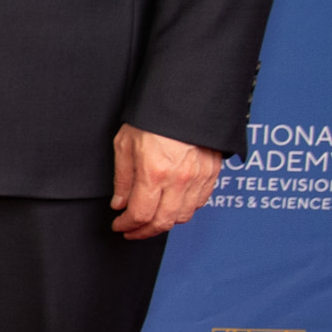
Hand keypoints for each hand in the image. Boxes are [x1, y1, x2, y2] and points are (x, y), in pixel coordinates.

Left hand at [110, 125, 223, 239]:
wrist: (186, 99)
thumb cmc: (153, 117)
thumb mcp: (125, 144)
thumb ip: (122, 178)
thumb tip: (120, 204)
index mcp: (154, 173)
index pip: (140, 215)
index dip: (127, 225)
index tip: (119, 225)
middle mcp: (179, 179)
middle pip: (163, 222)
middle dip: (144, 232)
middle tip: (132, 231)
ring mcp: (198, 178)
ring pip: (183, 216)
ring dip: (165, 223)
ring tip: (150, 220)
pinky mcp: (212, 173)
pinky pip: (200, 203)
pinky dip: (184, 210)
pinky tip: (171, 206)